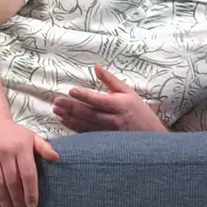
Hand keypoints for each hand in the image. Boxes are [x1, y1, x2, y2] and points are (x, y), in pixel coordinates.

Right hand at [0, 119, 59, 206]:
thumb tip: (56, 158)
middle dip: (17, 200)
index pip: (28, 174)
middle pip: (12, 181)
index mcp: (21, 146)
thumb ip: (43, 147)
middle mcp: (6, 150)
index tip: (32, 206)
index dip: (30, 192)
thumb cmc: (13, 133)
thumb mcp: (30, 136)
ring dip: (4, 200)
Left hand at [52, 65, 167, 132]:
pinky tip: (64, 121)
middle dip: (71, 107)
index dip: (85, 96)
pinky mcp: (105, 139)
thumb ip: (110, 79)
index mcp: (119, 105)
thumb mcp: (127, 91)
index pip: (99, 100)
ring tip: (56, 110)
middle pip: (89, 113)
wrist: (151, 135)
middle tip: (56, 102)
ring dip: (70, 118)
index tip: (71, 91)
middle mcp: (113, 119)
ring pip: (86, 124)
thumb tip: (96, 66)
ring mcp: (108, 131)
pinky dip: (75, 127)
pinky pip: (88, 133)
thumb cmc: (139, 110)